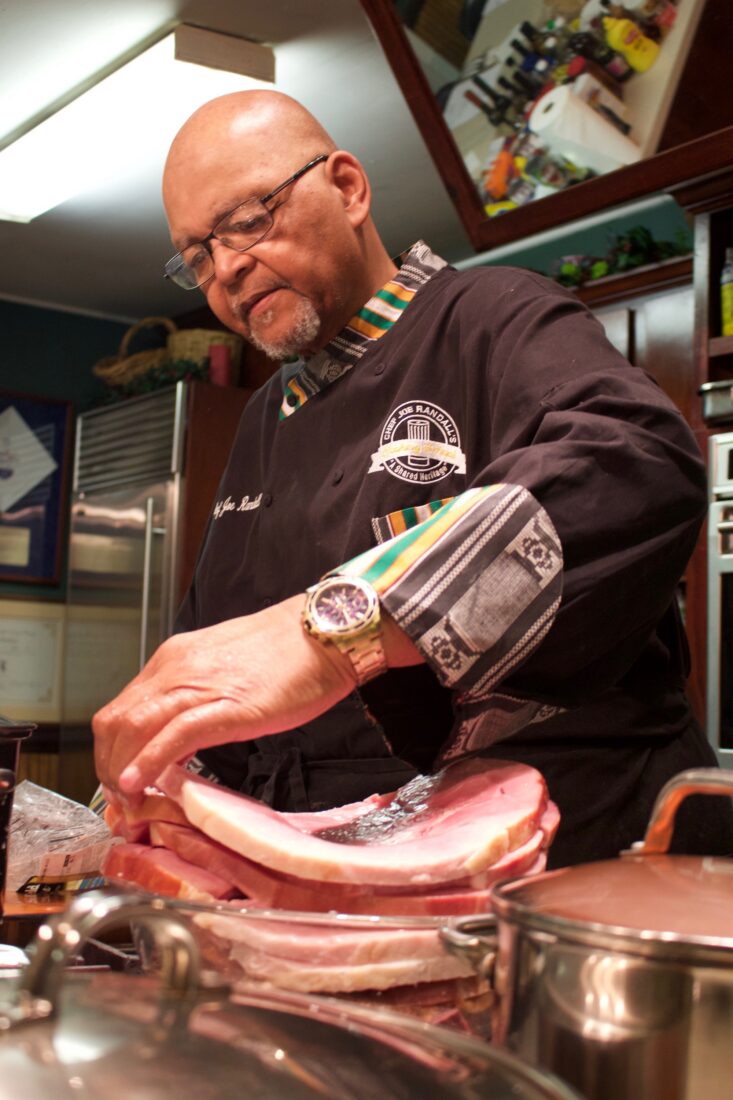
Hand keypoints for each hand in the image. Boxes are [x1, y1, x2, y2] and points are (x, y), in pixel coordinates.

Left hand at [93, 594, 356, 796]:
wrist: (326, 633)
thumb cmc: (288, 654)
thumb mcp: (226, 670)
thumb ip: (198, 697)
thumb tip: (183, 736)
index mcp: (174, 660)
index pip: (121, 709)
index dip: (111, 751)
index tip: (121, 782)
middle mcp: (176, 668)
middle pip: (116, 723)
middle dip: (109, 768)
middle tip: (122, 802)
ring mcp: (198, 686)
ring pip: (134, 729)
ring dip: (122, 772)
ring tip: (129, 803)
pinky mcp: (226, 706)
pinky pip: (172, 736)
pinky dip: (148, 763)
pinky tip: (139, 785)